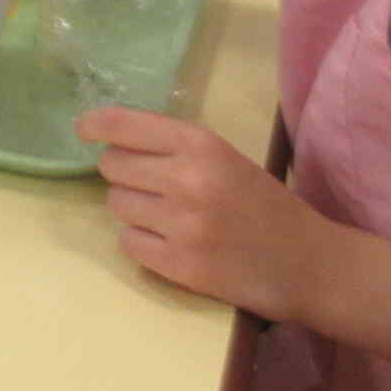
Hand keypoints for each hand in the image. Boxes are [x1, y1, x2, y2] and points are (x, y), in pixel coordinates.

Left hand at [77, 105, 334, 322]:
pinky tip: (168, 242)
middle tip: (149, 184)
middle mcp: (188, 179)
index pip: (125, 125)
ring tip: (165, 215)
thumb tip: (112, 139)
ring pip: (116, 205)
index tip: (83, 129)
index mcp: (201, 144)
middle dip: (122, 173)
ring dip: (132, 209)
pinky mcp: (180, 266)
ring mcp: (182, 225)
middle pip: (112, 166)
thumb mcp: (224, 158)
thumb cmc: (263, 204)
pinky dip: (141, 242)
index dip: (96, 124)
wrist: (307, 263)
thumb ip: (175, 147)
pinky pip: (128, 243)